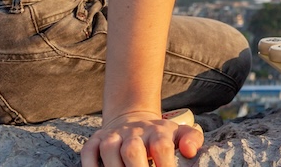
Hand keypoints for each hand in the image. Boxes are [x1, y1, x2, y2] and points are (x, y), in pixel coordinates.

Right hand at [81, 111, 202, 166]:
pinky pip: (89, 152)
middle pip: (133, 150)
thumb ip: (191, 139)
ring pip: (109, 150)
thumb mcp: (179, 133)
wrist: (134, 119)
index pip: (161, 146)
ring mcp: (114, 135)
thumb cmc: (160, 135)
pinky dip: (90, 165)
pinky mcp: (96, 139)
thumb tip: (190, 151)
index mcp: (158, 131)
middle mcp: (135, 131)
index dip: (165, 164)